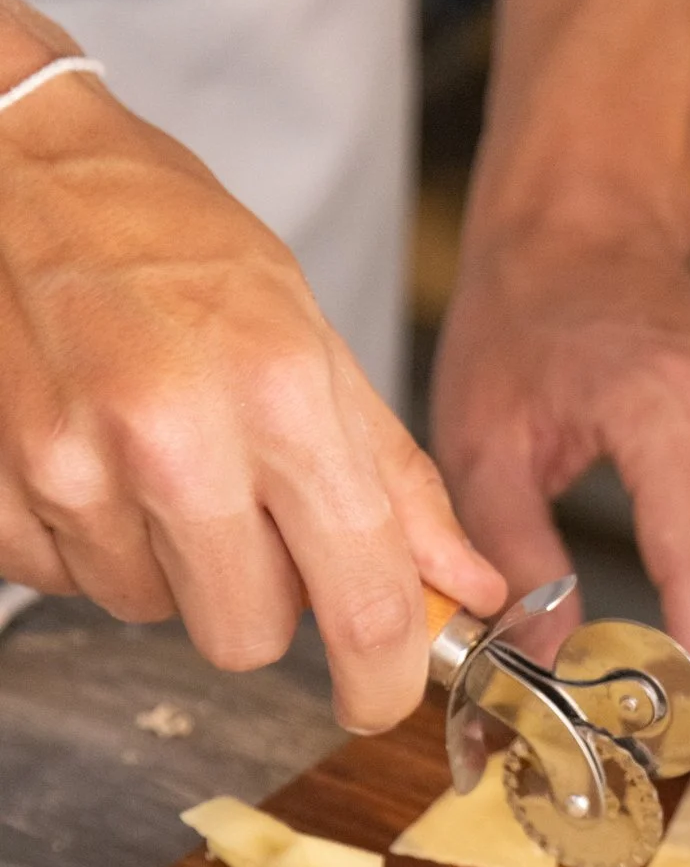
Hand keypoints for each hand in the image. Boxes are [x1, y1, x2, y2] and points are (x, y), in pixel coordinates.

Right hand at [0, 58, 503, 731]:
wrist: (13, 169)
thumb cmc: (167, 239)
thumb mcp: (309, 336)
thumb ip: (393, 479)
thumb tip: (468, 586)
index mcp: (279, 395)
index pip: (363, 600)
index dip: (384, 678)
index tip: (380, 697)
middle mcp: (175, 440)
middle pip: (249, 638)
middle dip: (259, 604)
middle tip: (244, 522)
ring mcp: (72, 469)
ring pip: (152, 613)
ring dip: (166, 563)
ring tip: (151, 459)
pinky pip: (66, 582)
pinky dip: (87, 541)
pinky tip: (88, 456)